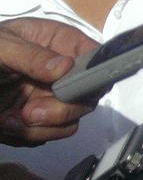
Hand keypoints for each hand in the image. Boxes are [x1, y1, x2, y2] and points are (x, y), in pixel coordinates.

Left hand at [0, 18, 99, 145]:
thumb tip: (65, 67)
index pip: (95, 58)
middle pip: (88, 96)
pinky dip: (27, 135)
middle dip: (60, 110)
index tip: (69, 89)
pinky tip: (4, 124)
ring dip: (40, 127)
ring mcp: (49, 97)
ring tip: (8, 120)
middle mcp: (60, 72)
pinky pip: (48, 135)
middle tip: (30, 113)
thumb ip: (31, 55)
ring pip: (70, 121)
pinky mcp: (36, 119)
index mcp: (58, 43)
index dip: (92, 75)